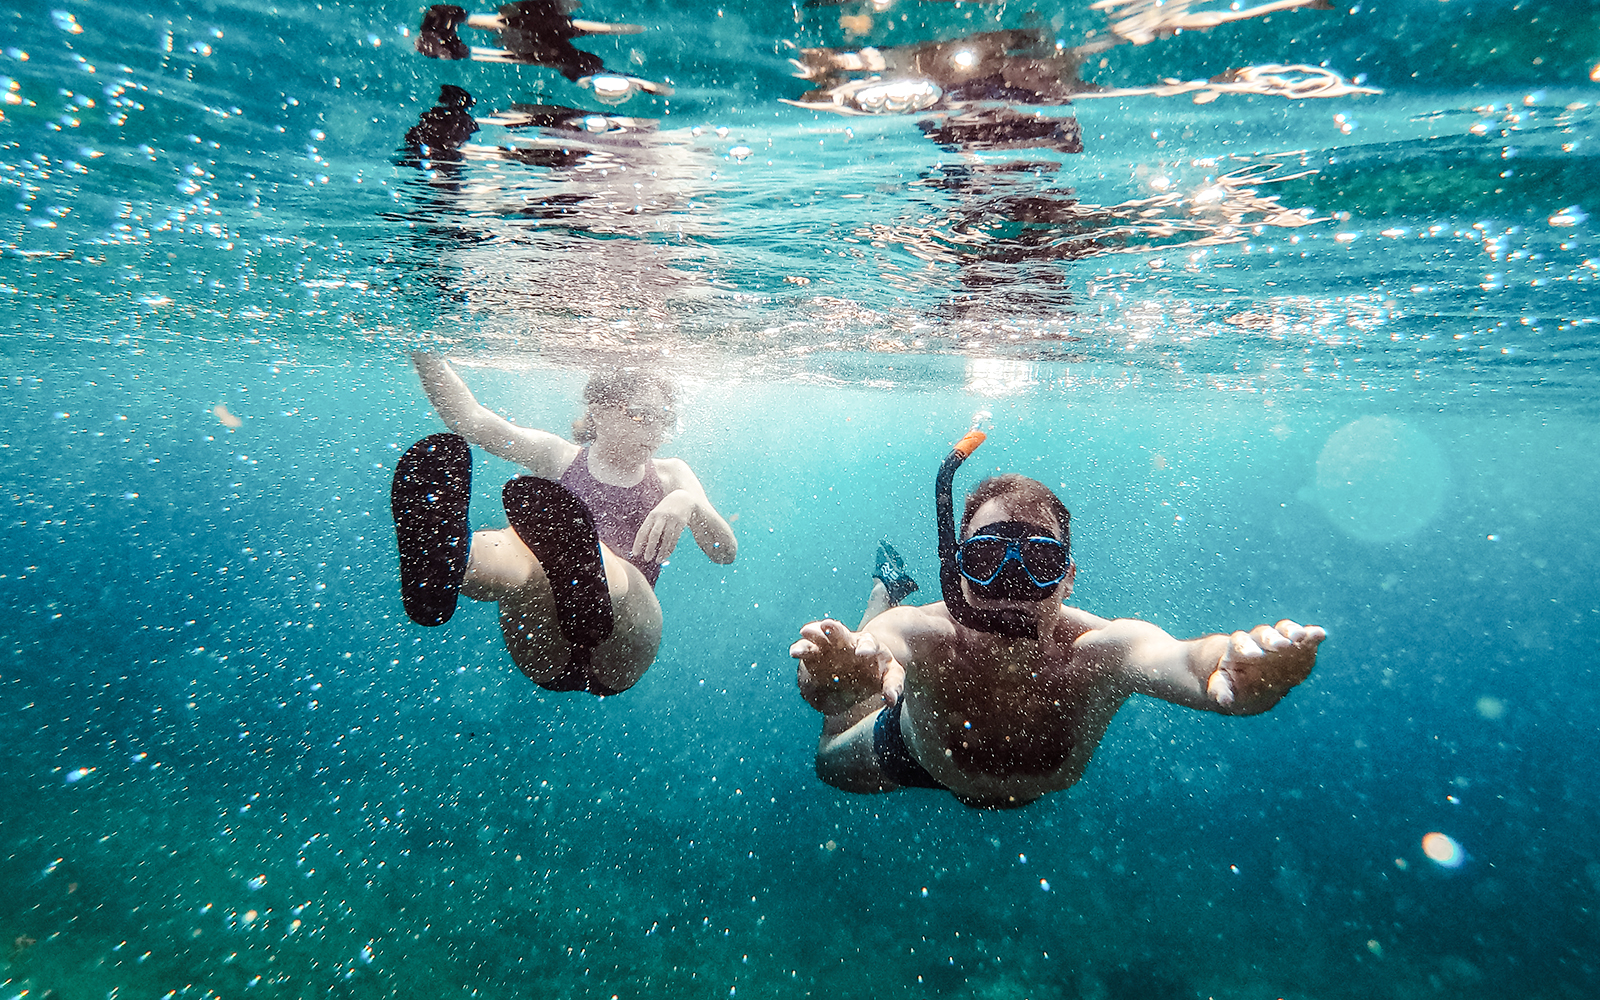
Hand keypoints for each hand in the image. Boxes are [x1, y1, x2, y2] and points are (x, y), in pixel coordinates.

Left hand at [632, 490, 695, 563]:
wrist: (684, 498)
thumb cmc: (666, 509)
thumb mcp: (657, 514)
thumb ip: (651, 526)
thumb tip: (643, 545)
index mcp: (652, 515)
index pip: (643, 531)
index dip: (638, 543)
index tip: (635, 554)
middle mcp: (661, 517)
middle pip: (654, 535)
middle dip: (649, 548)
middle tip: (646, 559)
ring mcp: (672, 520)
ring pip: (666, 538)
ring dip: (661, 551)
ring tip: (658, 560)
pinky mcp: (681, 523)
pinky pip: (675, 538)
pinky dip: (670, 548)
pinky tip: (666, 555)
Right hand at [790, 618, 903, 716]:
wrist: (866, 661)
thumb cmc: (880, 668)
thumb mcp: (892, 674)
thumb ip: (893, 686)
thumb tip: (890, 700)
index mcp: (870, 645)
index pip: (869, 643)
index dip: (865, 648)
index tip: (862, 653)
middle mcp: (848, 641)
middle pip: (841, 632)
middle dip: (834, 629)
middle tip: (826, 625)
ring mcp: (831, 645)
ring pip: (821, 637)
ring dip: (813, 634)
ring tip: (804, 632)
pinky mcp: (818, 653)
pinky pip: (808, 649)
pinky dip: (802, 649)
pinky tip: (794, 652)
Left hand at [1206, 620, 1324, 711]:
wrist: (1251, 680)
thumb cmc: (1234, 682)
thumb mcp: (1223, 686)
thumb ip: (1221, 689)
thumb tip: (1224, 699)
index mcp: (1238, 649)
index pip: (1240, 643)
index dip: (1246, 647)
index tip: (1253, 655)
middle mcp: (1258, 640)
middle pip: (1264, 634)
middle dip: (1272, 638)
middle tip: (1281, 644)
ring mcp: (1278, 640)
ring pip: (1283, 630)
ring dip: (1292, 632)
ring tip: (1301, 636)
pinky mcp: (1297, 644)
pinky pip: (1304, 637)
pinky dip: (1312, 635)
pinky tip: (1320, 635)